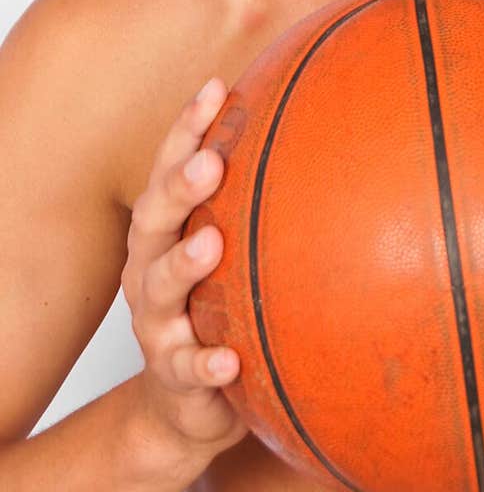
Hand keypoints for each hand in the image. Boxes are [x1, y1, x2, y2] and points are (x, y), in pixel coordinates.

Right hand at [121, 78, 246, 453]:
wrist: (185, 403)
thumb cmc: (215, 303)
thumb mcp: (231, 247)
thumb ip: (258, 198)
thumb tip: (326, 115)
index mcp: (165, 231)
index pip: (170, 167)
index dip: (187, 129)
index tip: (215, 88)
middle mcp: (150, 271)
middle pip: (154, 219)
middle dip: (179, 187)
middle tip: (210, 161)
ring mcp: (159, 324)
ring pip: (161, 290)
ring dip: (184, 265)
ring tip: (211, 244)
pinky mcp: (175, 377)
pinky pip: (188, 369)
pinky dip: (206, 363)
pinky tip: (230, 359)